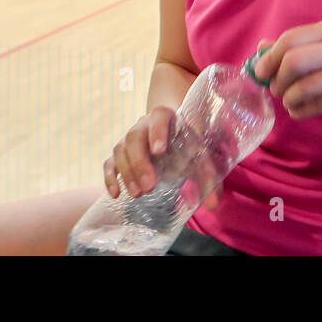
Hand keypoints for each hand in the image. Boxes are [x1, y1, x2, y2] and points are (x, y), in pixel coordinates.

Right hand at [105, 108, 223, 211]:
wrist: (170, 131)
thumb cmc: (186, 144)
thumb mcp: (199, 154)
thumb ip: (208, 175)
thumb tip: (212, 204)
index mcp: (165, 117)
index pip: (159, 117)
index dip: (157, 132)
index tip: (159, 151)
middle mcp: (143, 124)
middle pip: (134, 137)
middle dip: (140, 163)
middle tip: (150, 186)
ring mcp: (128, 137)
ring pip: (120, 150)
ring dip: (127, 173)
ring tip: (138, 194)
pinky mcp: (119, 153)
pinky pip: (109, 162)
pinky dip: (109, 177)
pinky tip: (115, 194)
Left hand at [252, 20, 321, 118]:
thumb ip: (305, 43)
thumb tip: (262, 47)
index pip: (290, 39)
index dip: (269, 57)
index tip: (260, 70)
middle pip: (292, 62)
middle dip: (276, 79)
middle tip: (274, 88)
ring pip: (302, 88)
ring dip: (288, 99)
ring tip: (289, 102)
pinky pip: (318, 106)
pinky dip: (301, 111)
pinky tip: (299, 111)